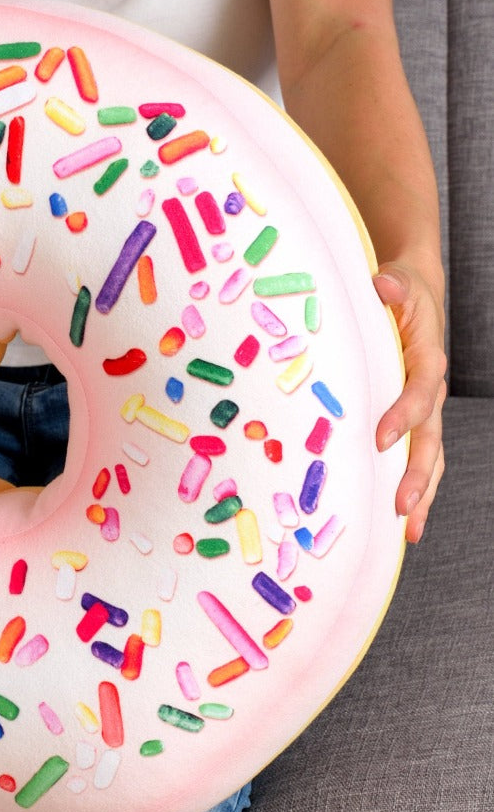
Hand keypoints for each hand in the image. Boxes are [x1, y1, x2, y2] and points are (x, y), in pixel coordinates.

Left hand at [372, 261, 446, 542]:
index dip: (403, 415)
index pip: (419, 393)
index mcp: (426, 360)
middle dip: (417, 474)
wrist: (415, 293)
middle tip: (400, 504)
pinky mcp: (419, 418)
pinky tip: (404, 520)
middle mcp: (432, 389)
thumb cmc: (398, 292)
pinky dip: (418, 487)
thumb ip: (393, 287)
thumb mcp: (398, 282)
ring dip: (421, 493)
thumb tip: (383, 283)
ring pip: (431, 456)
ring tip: (408, 529)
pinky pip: (423, 457)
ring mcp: (428, 408)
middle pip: (430, 438)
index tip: (380, 438)